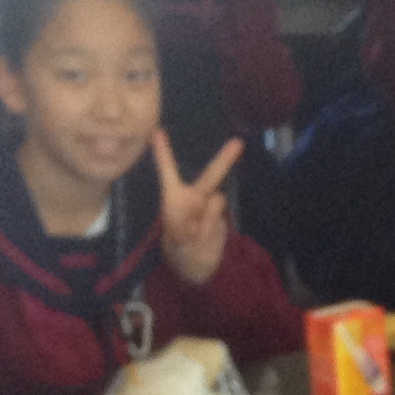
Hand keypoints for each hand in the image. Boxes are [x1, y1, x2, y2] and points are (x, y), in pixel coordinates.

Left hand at [152, 130, 243, 284]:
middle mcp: (195, 196)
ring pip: (216, 201)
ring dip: (207, 215)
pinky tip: (202, 236)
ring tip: (195, 234)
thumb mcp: (174, 239)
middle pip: (211, 175)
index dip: (163, 151)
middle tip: (238, 143)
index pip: (169, 170)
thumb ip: (183, 228)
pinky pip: (219, 215)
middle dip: (224, 160)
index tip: (156, 131)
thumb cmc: (179, 247)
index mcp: (175, 196)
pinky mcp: (221, 216)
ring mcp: (210, 206)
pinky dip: (210, 224)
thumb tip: (198, 220)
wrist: (197, 263)